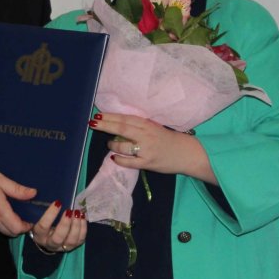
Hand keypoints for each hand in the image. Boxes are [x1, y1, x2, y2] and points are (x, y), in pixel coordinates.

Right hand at [28, 200, 85, 254]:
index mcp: (39, 235)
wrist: (48, 239)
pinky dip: (83, 228)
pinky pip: (80, 239)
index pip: (43, 227)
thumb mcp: (38, 218)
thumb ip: (41, 210)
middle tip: (69, 211)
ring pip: (71, 241)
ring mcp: (63, 247)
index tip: (57, 203)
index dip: (50, 215)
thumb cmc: (43, 224)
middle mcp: (50, 243)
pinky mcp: (74, 246)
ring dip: (76, 226)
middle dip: (65, 224)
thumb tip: (51, 199)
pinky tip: (82, 217)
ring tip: (77, 213)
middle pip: (58, 238)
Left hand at [90, 112, 215, 183]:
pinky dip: (119, 159)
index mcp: (147, 125)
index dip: (110, 116)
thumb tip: (117, 124)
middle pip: (122, 128)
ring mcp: (146, 150)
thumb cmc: (168, 139)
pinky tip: (114, 157)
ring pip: (123, 146)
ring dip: (113, 144)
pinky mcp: (147, 163)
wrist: (186, 153)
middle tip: (92, 123)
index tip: (98, 115)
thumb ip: (139, 126)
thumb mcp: (154, 127)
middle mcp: (146, 135)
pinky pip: (129, 162)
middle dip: (105, 125)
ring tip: (110, 143)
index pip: (125, 119)